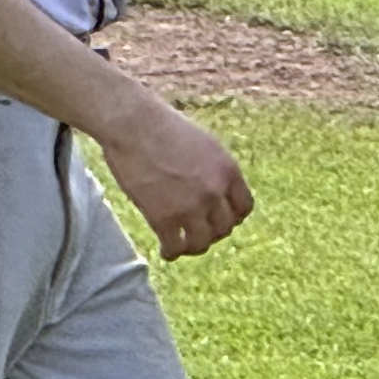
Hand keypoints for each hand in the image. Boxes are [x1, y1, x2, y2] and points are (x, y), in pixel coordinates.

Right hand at [100, 97, 253, 258]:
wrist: (134, 126)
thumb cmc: (163, 128)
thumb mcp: (204, 145)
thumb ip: (215, 170)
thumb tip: (218, 191)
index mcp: (228, 171)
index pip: (244, 207)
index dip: (233, 217)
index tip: (221, 220)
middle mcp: (215, 191)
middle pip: (224, 228)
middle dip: (212, 232)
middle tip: (199, 233)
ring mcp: (190, 206)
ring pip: (202, 242)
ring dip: (193, 247)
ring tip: (183, 245)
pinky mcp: (164, 217)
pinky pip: (175, 246)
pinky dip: (172, 252)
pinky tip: (166, 251)